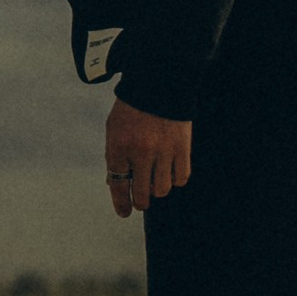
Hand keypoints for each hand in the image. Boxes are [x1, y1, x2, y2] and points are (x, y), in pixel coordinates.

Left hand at [105, 100, 191, 218]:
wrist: (159, 83)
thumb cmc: (132, 109)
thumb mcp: (114, 130)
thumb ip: (114, 157)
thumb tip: (115, 184)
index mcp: (119, 146)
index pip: (117, 184)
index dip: (121, 203)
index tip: (124, 212)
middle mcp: (141, 152)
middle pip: (141, 194)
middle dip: (140, 202)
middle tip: (141, 201)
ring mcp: (163, 151)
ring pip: (162, 189)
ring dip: (157, 189)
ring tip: (155, 179)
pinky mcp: (182, 148)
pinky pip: (181, 178)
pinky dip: (175, 179)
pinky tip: (170, 171)